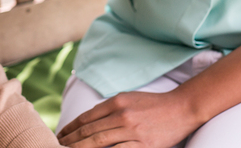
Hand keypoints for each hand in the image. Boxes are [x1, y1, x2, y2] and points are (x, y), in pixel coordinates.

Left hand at [56, 91, 198, 147]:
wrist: (182, 108)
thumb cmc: (154, 104)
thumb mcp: (129, 98)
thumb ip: (109, 108)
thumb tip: (89, 120)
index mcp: (116, 101)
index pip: (86, 117)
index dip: (71, 128)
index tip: (60, 135)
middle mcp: (122, 115)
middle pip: (89, 131)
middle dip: (71, 141)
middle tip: (58, 147)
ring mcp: (132, 130)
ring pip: (99, 142)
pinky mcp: (143, 144)